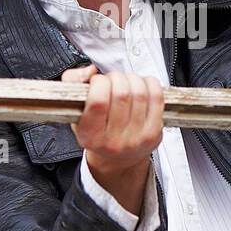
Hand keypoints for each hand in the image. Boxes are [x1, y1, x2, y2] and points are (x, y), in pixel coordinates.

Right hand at [61, 63, 163, 214]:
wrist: (118, 158)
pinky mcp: (154, 133)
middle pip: (121, 93)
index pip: (98, 101)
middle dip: (116, 78)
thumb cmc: (96, 131)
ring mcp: (136, 138)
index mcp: (90, 135)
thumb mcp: (75, 110)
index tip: (98, 81)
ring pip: (140, 92)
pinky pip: (157, 97)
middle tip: (112, 81)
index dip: (99, 82)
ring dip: (132, 79)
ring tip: (126, 83)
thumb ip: (73, 82)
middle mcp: (113, 141)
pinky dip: (149, 83)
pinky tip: (141, 86)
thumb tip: (91, 71)